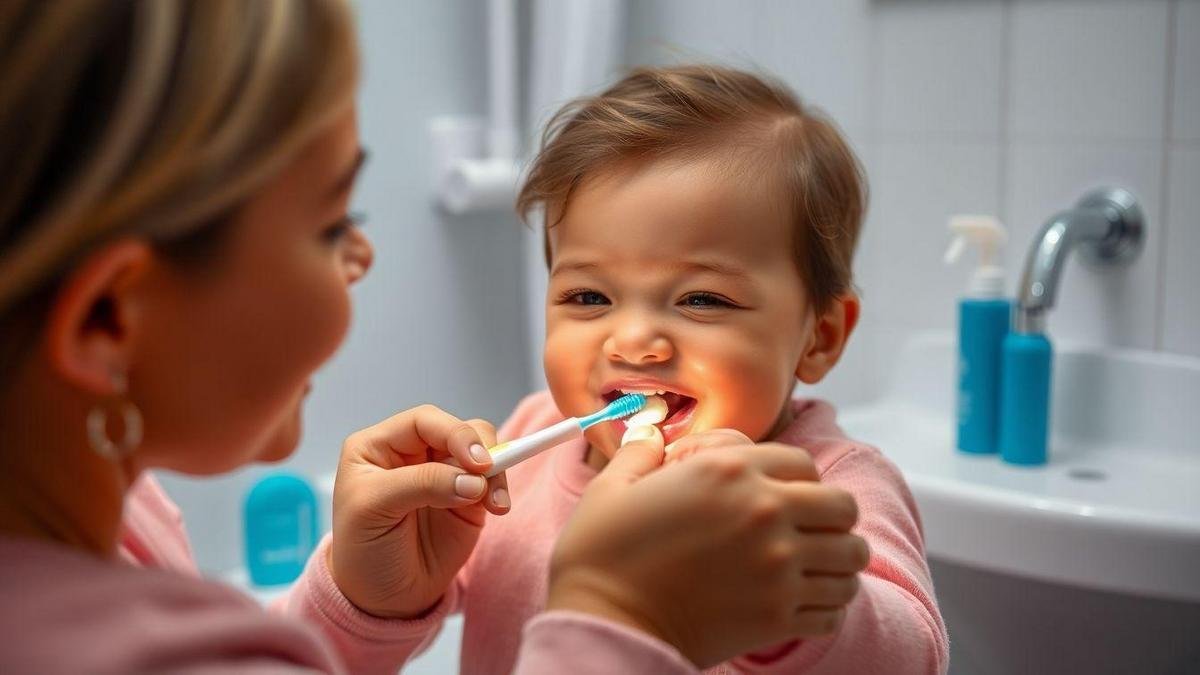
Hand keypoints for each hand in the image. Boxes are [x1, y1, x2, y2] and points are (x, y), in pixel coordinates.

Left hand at [329, 405, 509, 618]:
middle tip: (488, 471)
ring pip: (482, 451)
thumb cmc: (364, 551)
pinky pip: (492, 481)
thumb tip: (474, 479)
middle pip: (458, 430)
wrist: (383, 600)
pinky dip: (500, 490)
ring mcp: (443, 474)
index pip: (423, 421)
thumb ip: (421, 484)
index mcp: (379, 446)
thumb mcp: (374, 509)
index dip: (452, 432)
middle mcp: (413, 453)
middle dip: (478, 448)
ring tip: (494, 503)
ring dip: (495, 470)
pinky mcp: (468, 498)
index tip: (474, 459)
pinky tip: (499, 509)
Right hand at [547, 429, 868, 667]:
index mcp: (729, 471)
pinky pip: (835, 607)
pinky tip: (804, 603)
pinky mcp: (778, 615)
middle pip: (842, 506)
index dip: (796, 478)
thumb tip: (649, 434)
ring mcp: (777, 566)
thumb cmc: (602, 554)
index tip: (782, 496)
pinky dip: (827, 605)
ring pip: (850, 557)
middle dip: (831, 517)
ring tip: (815, 568)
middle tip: (810, 531)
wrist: (605, 623)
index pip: (803, 463)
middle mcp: (764, 512)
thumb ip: (641, 453)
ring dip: (837, 562)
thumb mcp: (613, 487)